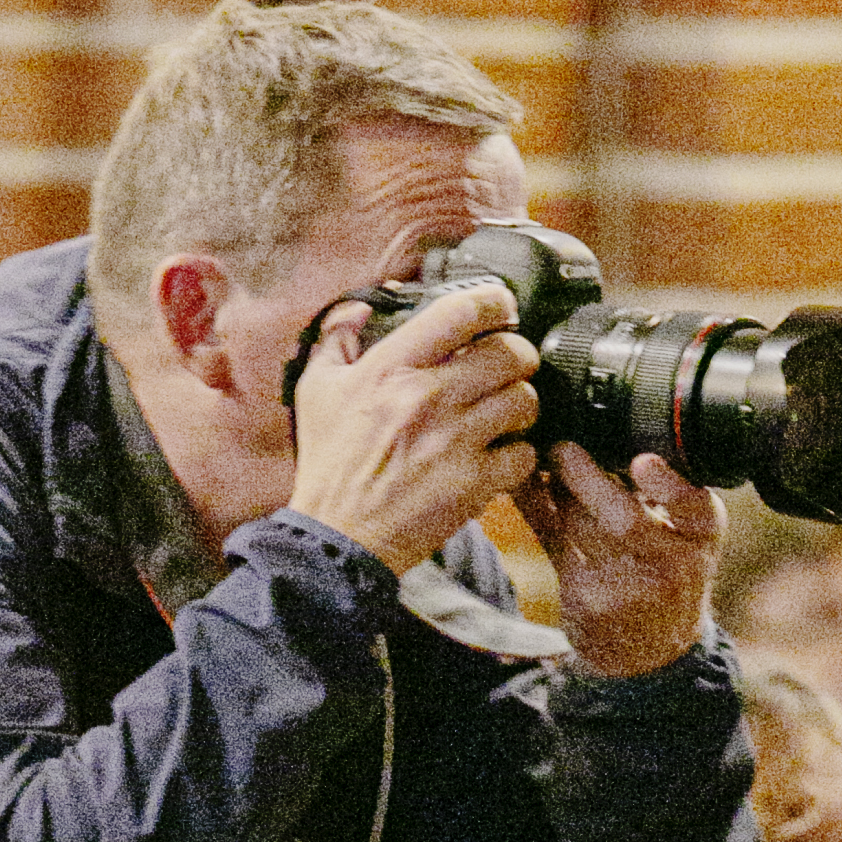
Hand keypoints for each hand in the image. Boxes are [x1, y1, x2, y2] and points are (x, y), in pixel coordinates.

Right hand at [286, 280, 540, 576]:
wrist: (337, 540)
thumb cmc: (328, 467)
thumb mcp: (316, 392)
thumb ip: (336, 340)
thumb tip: (359, 307)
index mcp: (390, 367)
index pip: (462, 311)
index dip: (495, 301)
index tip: (501, 307)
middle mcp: (427, 397)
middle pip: (510, 352)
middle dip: (518, 356)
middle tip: (511, 367)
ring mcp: (454, 441)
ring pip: (525, 400)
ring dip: (522, 406)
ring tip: (507, 414)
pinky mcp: (472, 484)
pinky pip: (523, 454)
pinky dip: (519, 456)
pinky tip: (502, 458)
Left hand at [517, 440, 720, 675]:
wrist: (652, 650)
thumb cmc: (670, 571)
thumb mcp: (688, 534)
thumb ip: (669, 491)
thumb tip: (620, 428)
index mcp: (703, 536)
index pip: (694, 507)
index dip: (667, 485)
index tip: (642, 462)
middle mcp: (672, 566)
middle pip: (623, 520)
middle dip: (586, 479)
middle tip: (563, 448)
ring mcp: (627, 590)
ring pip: (581, 529)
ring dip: (556, 490)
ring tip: (545, 464)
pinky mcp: (586, 601)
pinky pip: (552, 544)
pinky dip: (535, 509)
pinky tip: (523, 487)